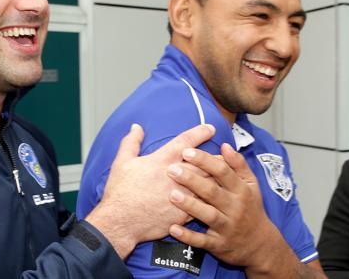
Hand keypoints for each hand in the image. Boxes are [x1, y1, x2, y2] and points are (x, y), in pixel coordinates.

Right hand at [85, 123, 214, 258]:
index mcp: (161, 161)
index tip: (210, 128)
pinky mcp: (183, 214)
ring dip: (218, 180)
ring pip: (208, 185)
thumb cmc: (120, 192)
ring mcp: (182, 196)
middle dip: (217, 158)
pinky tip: (217, 200)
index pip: (186, 141)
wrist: (120, 222)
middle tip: (227, 155)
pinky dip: (211, 201)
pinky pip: (203, 205)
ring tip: (228, 177)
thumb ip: (131, 142)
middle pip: (205, 163)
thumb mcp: (121, 162)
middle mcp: (176, 176)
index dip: (200, 132)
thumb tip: (136, 127)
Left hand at [166, 143, 289, 272]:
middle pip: (212, 192)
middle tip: (172, 169)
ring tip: (172, 195)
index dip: (205, 160)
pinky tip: (173, 228)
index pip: (223, 172)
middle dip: (192, 180)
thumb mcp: (251, 185)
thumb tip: (225, 145)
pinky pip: (202, 241)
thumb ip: (238, 165)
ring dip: (190, 206)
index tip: (186, 151)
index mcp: (241, 190)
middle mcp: (235, 208)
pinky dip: (188, 236)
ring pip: (208, 216)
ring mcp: (227, 227)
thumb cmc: (250, 208)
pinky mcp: (219, 245)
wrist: (260, 245)